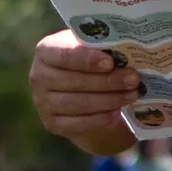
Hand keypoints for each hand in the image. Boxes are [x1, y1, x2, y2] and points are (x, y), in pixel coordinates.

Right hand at [29, 30, 139, 155]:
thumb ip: (102, 47)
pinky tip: (117, 112)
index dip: (87, 59)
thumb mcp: (92, 49)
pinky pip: (78, 123)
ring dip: (109, 99)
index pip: (63, 54)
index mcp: (46, 51)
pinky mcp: (52, 123)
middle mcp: (39, 77)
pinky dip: (100, 118)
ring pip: (79, 103)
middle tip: (133, 79)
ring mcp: (43, 102)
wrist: (82, 91)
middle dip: (108, 81)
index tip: (110, 62)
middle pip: (75, 81)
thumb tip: (127, 50)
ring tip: (132, 94)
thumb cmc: (90, 62)